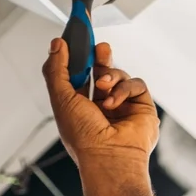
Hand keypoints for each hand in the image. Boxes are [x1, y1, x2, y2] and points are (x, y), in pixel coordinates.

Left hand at [43, 39, 158, 167]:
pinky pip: (135, 84)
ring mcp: (120, 105)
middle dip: (99, 57)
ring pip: (118, 75)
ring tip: (103, 88)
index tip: (74, 41)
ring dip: (110, 77)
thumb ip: (56, 70)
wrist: (110, 155)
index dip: (75, 58)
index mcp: (75, 105)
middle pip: (100, 71)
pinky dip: (124, 90)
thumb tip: (56, 45)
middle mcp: (98, 105)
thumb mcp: (61, 98)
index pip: (76, 75)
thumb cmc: (82, 134)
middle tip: (98, 47)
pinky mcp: (140, 105)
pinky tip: (114, 103)